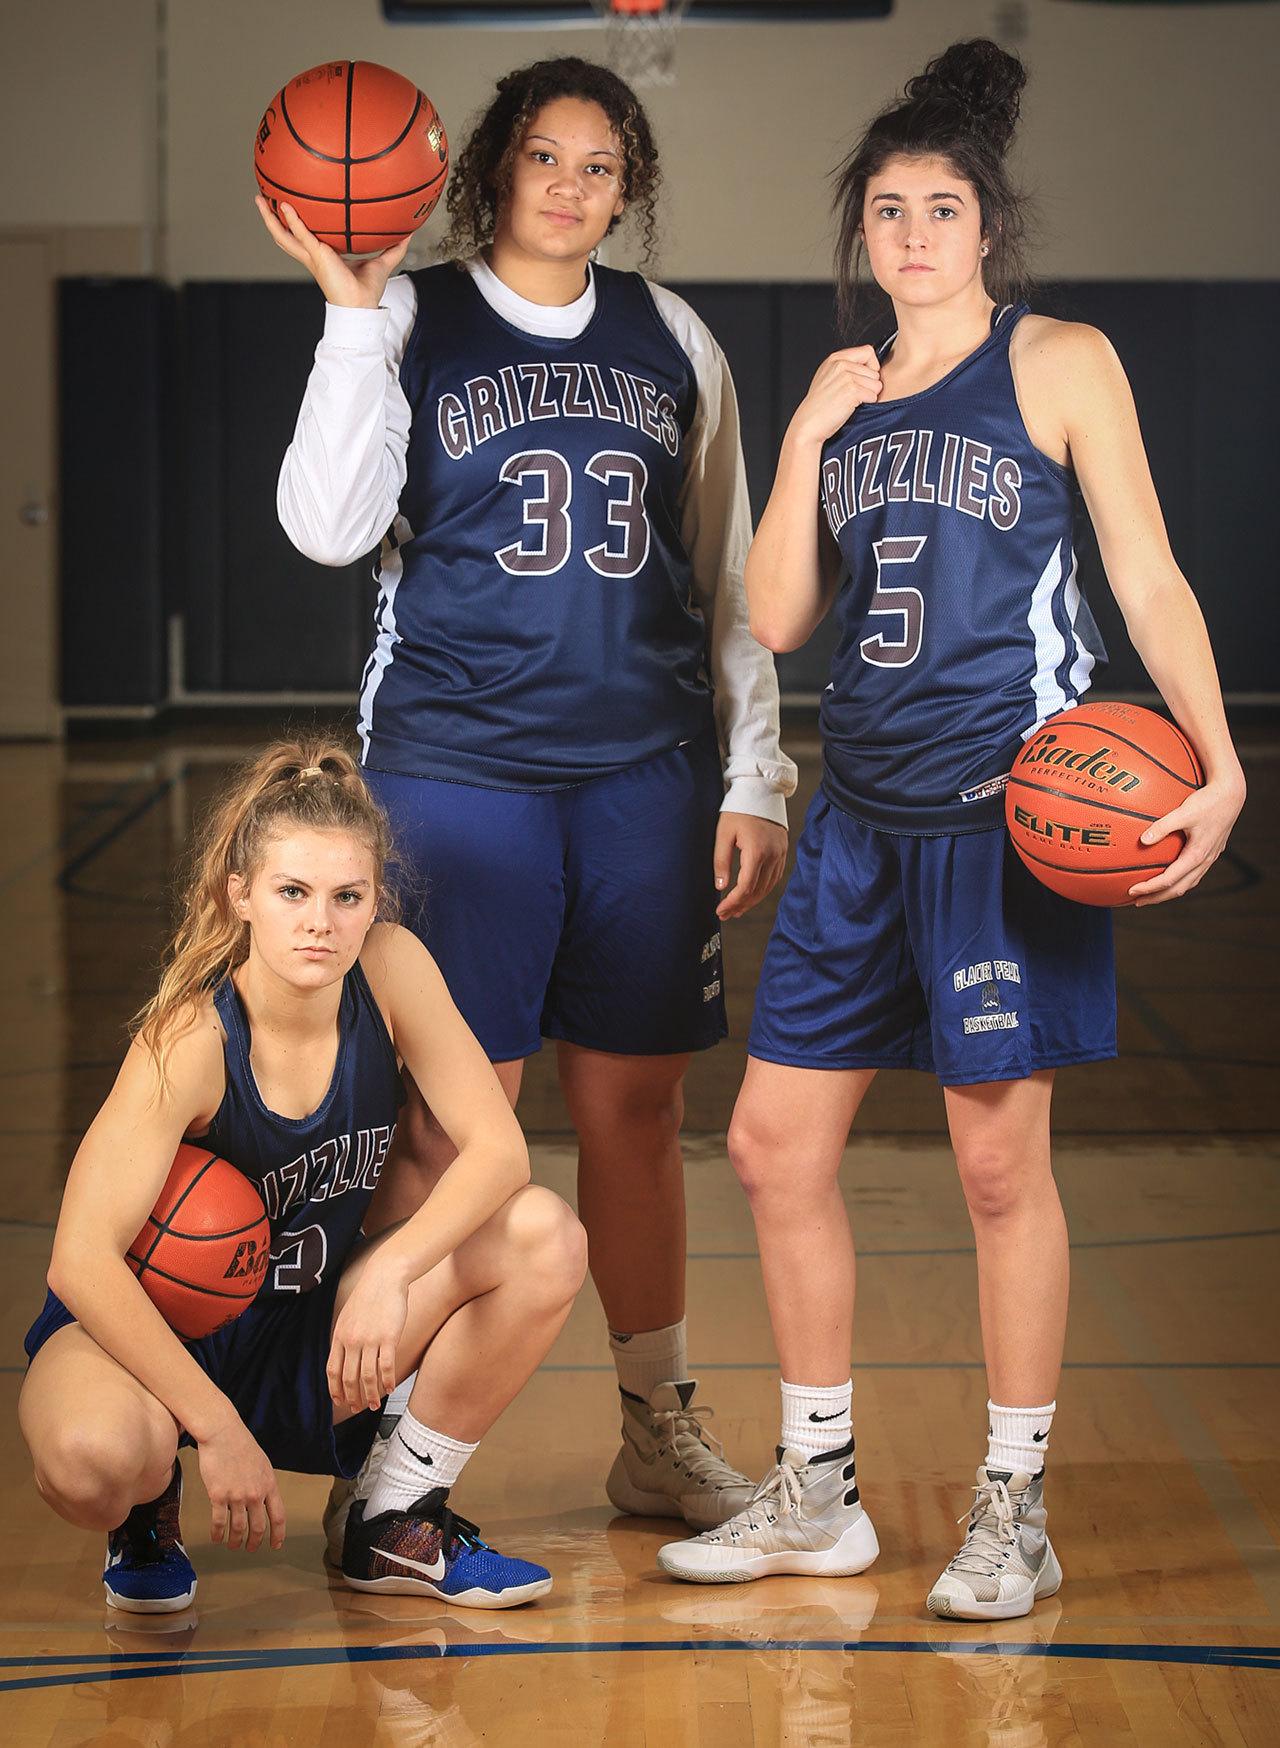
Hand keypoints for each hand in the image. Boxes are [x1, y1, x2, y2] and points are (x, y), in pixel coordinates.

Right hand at [197, 1416, 285, 1550]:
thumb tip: (264, 1499)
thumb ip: (264, 1483)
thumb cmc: (241, 1446)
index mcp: (269, 1485)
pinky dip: (218, 1534)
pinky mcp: (218, 1495)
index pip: (278, 1516)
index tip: (276, 1545)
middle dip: (255, 1542)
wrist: (223, 1434)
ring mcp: (237, 1495)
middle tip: (251, 1549)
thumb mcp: (263, 1464)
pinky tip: (217, 1538)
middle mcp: (255, 1493)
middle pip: (258, 1527)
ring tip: (233, 1546)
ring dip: (236, 1541)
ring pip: (238, 1528)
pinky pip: (219, 1522)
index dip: (278, 1534)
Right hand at [253, 194, 409, 307]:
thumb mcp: (381, 263)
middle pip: (284, 236)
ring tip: (259, 199)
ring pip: (283, 236)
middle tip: (261, 199)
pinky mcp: (317, 256)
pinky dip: (294, 221)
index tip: (287, 207)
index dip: (292, 224)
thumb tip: (407, 233)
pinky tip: (286, 205)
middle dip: (270, 219)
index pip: (302, 238)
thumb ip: (392, 248)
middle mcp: (312, 256)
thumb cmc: (367, 290)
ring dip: (270, 219)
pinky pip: (302, 234)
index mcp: (321, 256)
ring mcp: (312, 256)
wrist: (362, 306)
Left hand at [327, 1272, 408, 1414]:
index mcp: (340, 1336)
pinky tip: (390, 1388)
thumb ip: (344, 1338)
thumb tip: (343, 1359)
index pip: (333, 1370)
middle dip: (352, 1397)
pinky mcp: (388, 1337)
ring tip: (375, 1404)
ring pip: (367, 1376)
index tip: (339, 1401)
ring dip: (371, 1395)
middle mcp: (352, 1340)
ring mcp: (370, 1339)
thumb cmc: (368, 1296)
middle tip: (357, 1408)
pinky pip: (386, 1366)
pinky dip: (388, 1381)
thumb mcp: (347, 1317)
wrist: (385, 1277)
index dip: (335, 1389)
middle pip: (349, 1377)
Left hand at [714, 813, 788, 919]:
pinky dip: (763, 890)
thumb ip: (721, 861)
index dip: (733, 902)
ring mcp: (780, 854)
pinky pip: (774, 878)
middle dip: (741, 905)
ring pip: (768, 887)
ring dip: (752, 901)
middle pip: (757, 891)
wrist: (760, 791)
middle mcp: (772, 855)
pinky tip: (751, 895)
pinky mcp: (783, 852)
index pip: (745, 887)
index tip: (720, 910)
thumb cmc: (738, 810)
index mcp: (757, 851)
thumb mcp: (723, 834)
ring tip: (737, 909)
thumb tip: (720, 887)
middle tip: (725, 914)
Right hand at [790, 346, 882, 445]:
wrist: (809, 423)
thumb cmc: (818, 405)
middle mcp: (841, 364)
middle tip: (851, 394)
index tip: (864, 378)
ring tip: (850, 400)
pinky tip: (851, 407)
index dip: (871, 366)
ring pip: (876, 384)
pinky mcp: (852, 390)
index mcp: (835, 358)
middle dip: (869, 385)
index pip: (868, 352)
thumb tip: (868, 366)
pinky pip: (873, 396)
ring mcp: (846, 377)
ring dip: (868, 395)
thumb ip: (846, 367)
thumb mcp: (828, 377)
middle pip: (875, 371)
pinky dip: (866, 404)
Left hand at [1128, 771, 1245, 904]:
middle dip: (1157, 897)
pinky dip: (1179, 881)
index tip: (1131, 890)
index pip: (1169, 880)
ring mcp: (1209, 858)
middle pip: (1178, 889)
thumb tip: (1142, 840)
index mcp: (1197, 855)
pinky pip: (1193, 874)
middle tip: (1136, 901)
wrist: (1231, 795)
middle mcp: (1204, 861)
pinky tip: (1169, 876)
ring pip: (1188, 883)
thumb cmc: (1207, 802)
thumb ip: (1163, 826)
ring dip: (1168, 891)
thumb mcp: (1183, 813)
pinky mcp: (1211, 852)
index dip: (1149, 888)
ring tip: (1150, 894)